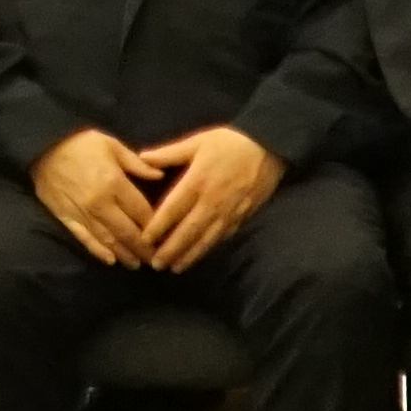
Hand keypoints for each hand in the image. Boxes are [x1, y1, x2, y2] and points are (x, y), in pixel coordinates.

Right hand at [30, 130, 149, 265]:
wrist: (43, 146)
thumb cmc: (81, 144)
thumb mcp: (112, 145)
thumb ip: (137, 164)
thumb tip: (159, 176)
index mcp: (114, 183)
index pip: (141, 212)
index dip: (156, 226)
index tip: (165, 236)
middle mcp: (101, 204)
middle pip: (128, 232)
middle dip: (144, 248)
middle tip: (156, 259)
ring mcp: (82, 214)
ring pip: (109, 241)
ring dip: (125, 254)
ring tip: (136, 264)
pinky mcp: (67, 218)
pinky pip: (85, 239)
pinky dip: (98, 252)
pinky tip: (110, 261)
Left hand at [129, 126, 281, 268]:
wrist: (269, 147)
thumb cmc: (229, 142)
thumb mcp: (197, 142)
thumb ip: (169, 153)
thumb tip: (141, 158)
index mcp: (196, 181)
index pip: (172, 209)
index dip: (157, 227)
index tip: (144, 240)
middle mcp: (211, 201)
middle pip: (188, 231)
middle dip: (171, 249)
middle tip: (156, 264)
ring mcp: (228, 212)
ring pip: (206, 239)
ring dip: (189, 255)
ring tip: (175, 268)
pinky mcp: (242, 216)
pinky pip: (222, 237)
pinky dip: (209, 249)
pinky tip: (199, 256)